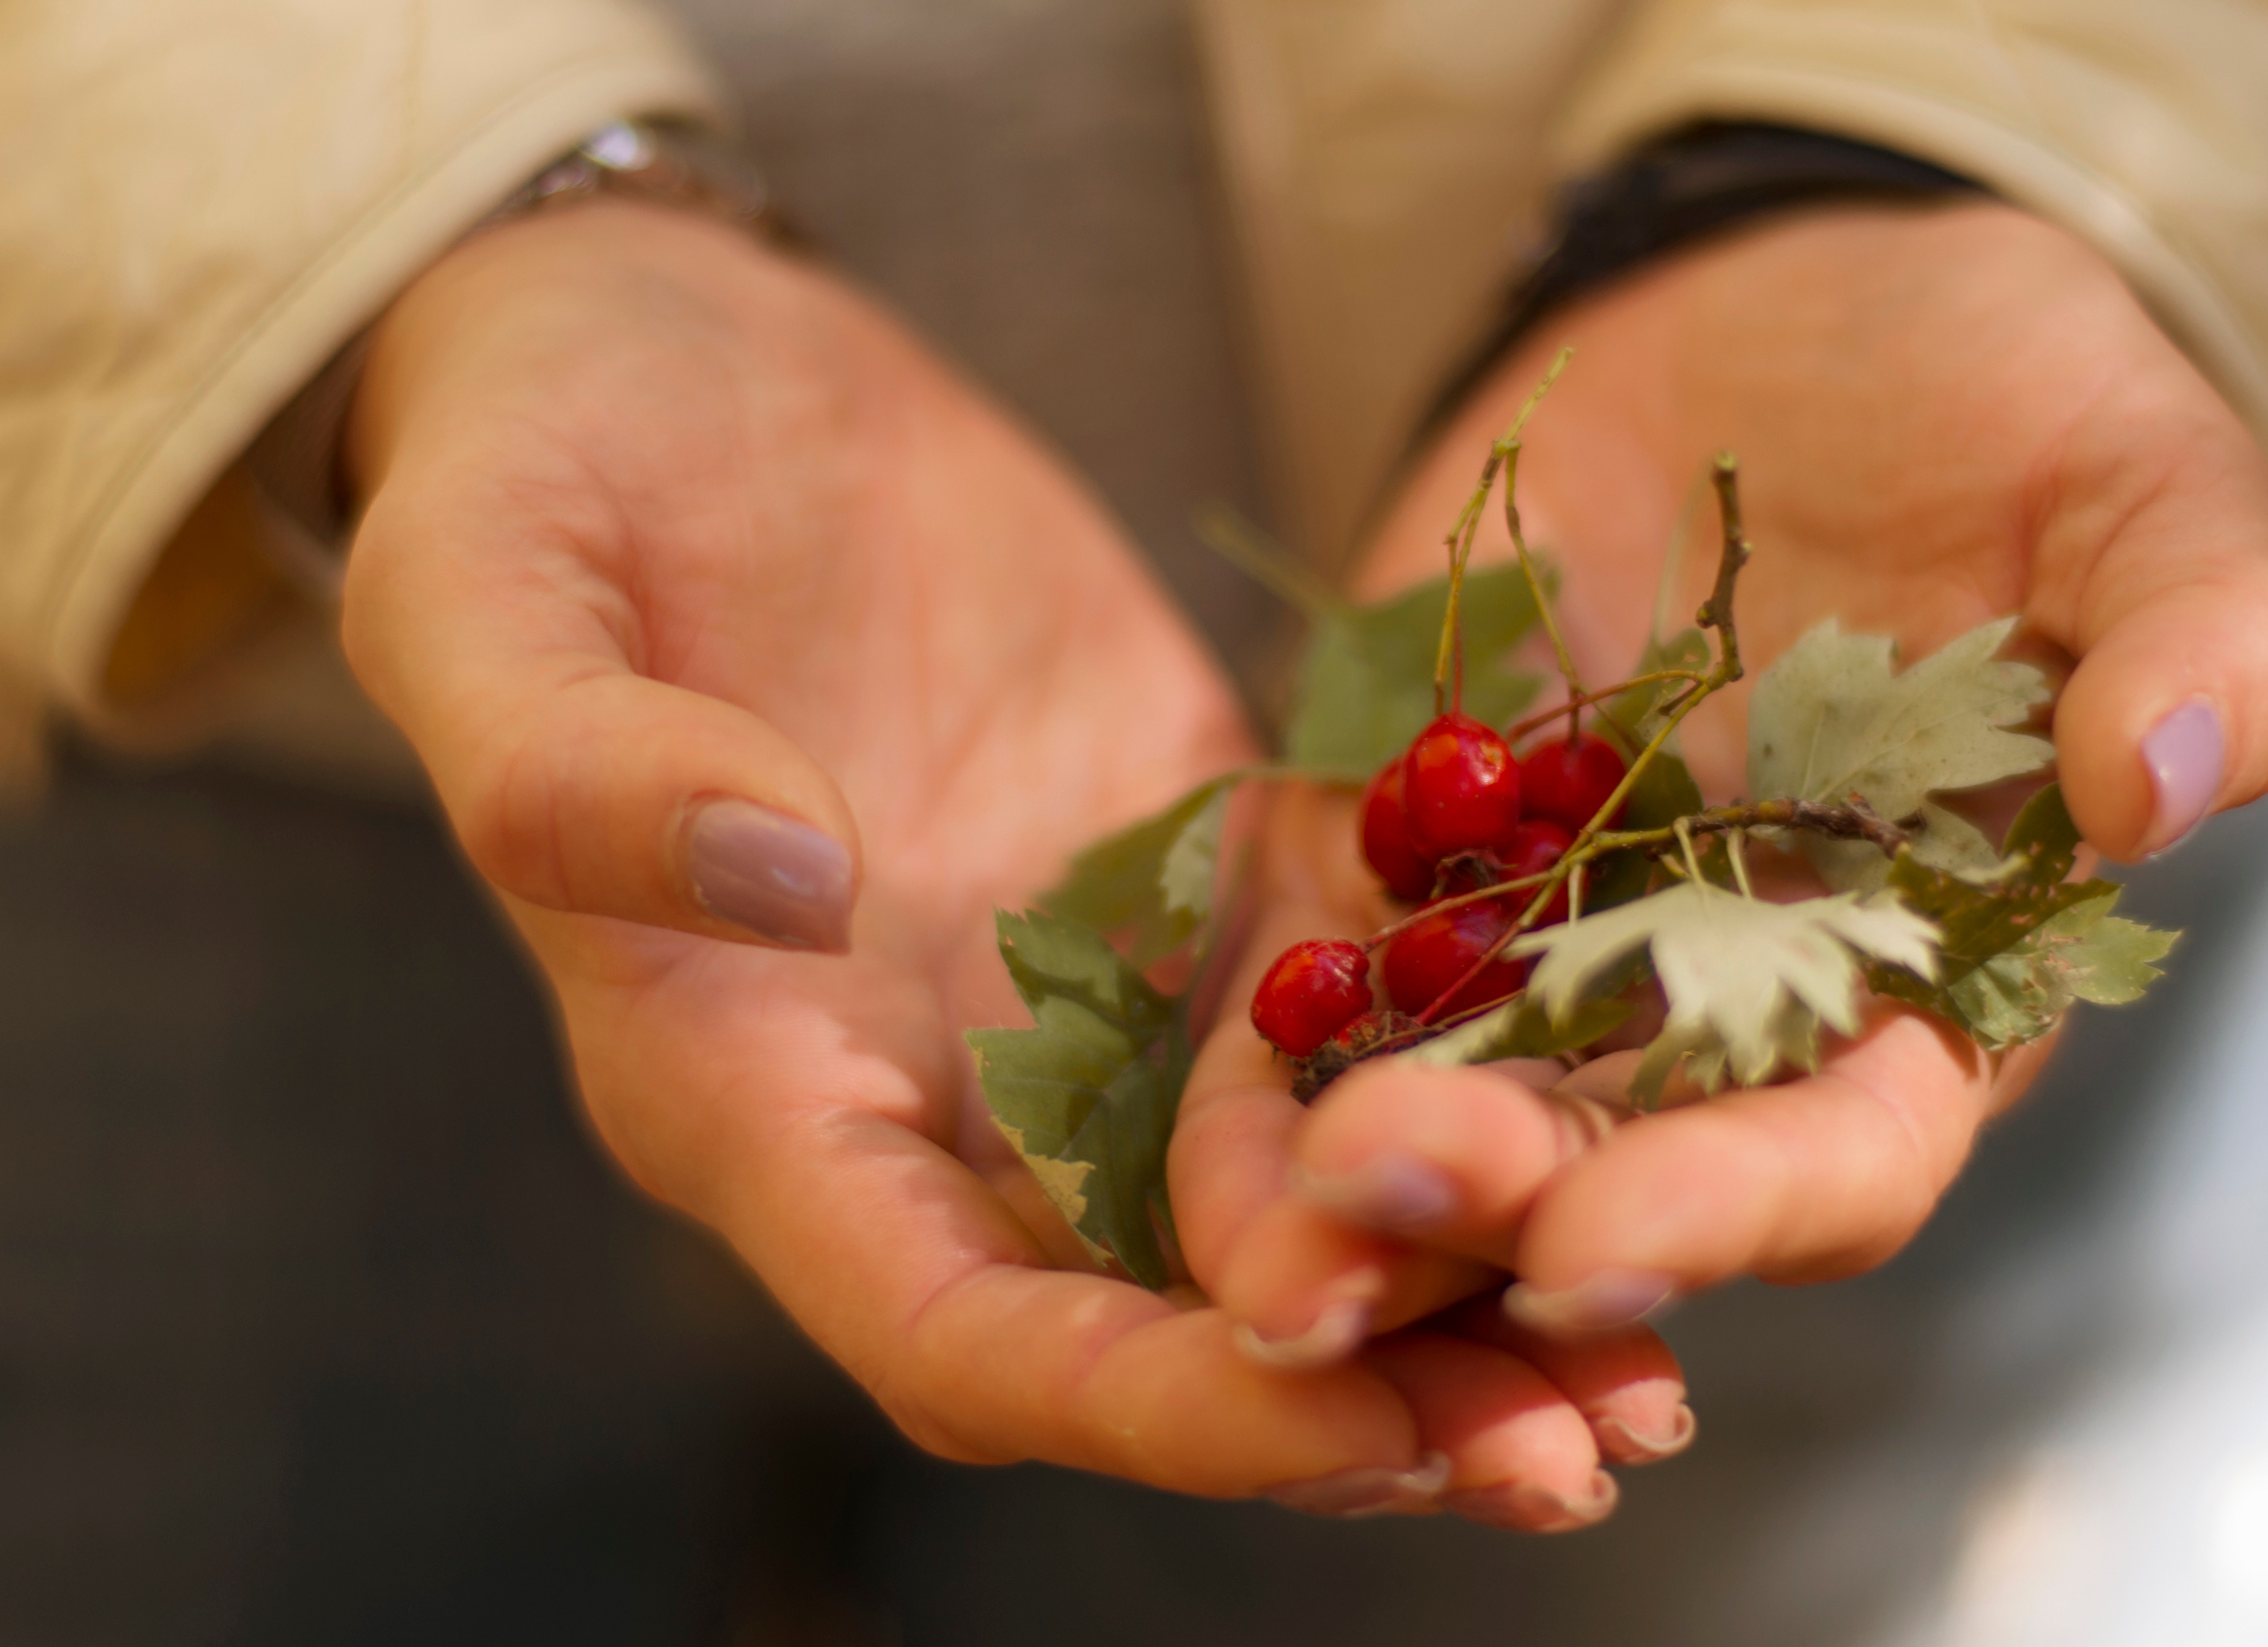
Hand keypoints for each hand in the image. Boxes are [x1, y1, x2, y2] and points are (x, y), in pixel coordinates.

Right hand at [338, 199, 1679, 1521]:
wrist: (676, 355)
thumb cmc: (534, 467)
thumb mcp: (484, 587)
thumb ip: (573, 767)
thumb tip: (780, 881)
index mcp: (752, 1082)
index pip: (945, 1322)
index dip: (1134, 1399)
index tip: (1329, 1414)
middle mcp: (934, 1076)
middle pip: (1156, 1309)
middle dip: (1356, 1396)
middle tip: (1569, 1447)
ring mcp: (1079, 969)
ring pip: (1284, 1188)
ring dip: (1460, 1282)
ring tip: (1644, 1364)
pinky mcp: (1192, 850)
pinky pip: (1354, 992)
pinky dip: (1483, 1069)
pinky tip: (1632, 1107)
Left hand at [1175, 202, 2267, 1375]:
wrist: (1787, 304)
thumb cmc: (2005, 402)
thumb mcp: (2134, 485)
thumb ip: (2188, 632)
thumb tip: (2173, 780)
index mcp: (1912, 976)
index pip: (1837, 1148)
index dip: (1730, 1206)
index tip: (1600, 1243)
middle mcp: (1715, 995)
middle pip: (1607, 1156)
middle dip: (1491, 1203)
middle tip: (1364, 1204)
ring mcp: (1544, 922)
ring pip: (1441, 1083)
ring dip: (1344, 1155)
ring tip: (1254, 1186)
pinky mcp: (1408, 829)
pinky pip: (1316, 937)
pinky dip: (1255, 1010)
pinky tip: (1174, 1059)